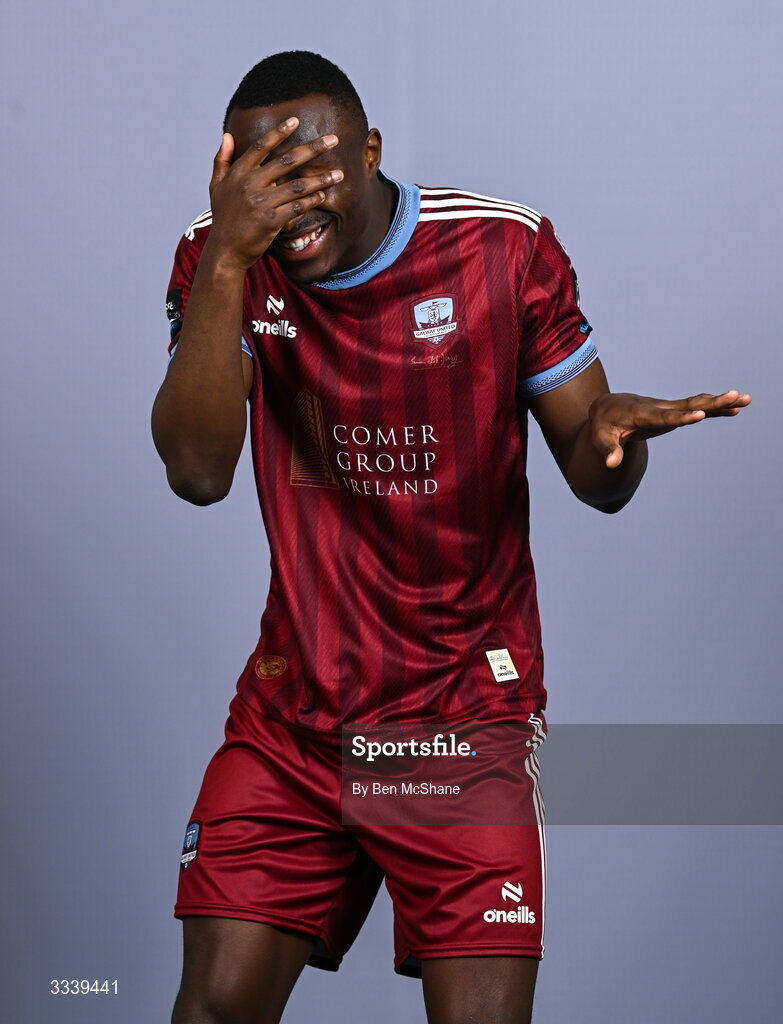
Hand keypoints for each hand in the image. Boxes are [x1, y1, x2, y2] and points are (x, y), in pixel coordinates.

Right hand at [204, 117, 343, 270]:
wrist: (226, 250)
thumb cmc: (224, 217)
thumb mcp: (217, 186)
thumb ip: (222, 159)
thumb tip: (227, 135)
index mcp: (239, 172)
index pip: (262, 146)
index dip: (279, 132)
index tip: (296, 120)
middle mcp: (250, 184)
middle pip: (287, 160)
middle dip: (313, 148)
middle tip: (333, 140)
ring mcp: (261, 202)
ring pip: (298, 185)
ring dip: (321, 179)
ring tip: (339, 174)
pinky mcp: (271, 221)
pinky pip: (297, 207)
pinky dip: (312, 200)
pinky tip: (323, 195)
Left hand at [588, 389, 751, 467]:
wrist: (607, 408)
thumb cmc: (603, 424)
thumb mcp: (600, 438)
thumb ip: (607, 450)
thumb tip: (612, 463)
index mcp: (641, 414)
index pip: (664, 417)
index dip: (681, 417)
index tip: (700, 415)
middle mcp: (658, 408)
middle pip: (688, 405)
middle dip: (712, 402)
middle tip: (736, 396)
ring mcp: (668, 408)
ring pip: (696, 404)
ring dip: (720, 402)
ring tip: (745, 399)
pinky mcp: (673, 412)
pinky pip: (696, 409)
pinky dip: (714, 409)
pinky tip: (734, 409)